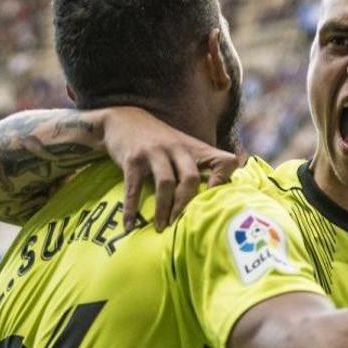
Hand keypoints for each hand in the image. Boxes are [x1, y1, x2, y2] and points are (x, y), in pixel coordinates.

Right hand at [100, 106, 239, 231]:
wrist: (123, 119)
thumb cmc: (159, 142)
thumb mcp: (184, 148)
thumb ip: (199, 167)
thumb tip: (215, 199)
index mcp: (195, 149)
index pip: (223, 160)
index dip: (224, 180)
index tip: (215, 200)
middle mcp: (178, 148)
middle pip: (190, 178)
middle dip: (186, 205)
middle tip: (180, 225)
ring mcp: (155, 151)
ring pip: (166, 183)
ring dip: (163, 209)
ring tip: (160, 227)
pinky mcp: (133, 158)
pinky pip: (133, 188)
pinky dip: (131, 209)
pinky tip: (129, 226)